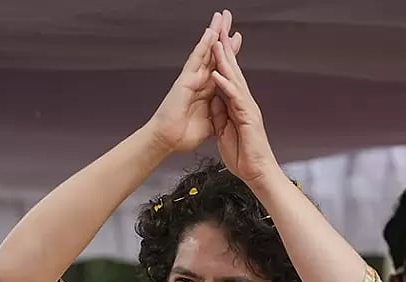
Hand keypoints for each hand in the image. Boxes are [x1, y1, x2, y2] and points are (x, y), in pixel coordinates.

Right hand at [144, 11, 242, 153]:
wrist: (168, 140)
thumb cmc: (183, 134)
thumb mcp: (210, 123)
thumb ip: (217, 114)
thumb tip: (225, 115)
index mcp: (206, 90)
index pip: (220, 67)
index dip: (228, 53)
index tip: (236, 40)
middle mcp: (199, 81)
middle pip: (213, 54)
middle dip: (222, 36)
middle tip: (228, 18)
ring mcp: (192, 78)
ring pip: (206, 51)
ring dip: (214, 33)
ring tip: (221, 17)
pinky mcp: (185, 79)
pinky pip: (197, 59)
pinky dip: (204, 45)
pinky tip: (211, 32)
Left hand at [209, 16, 279, 185]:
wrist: (257, 173)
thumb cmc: (244, 156)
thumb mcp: (225, 131)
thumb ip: (221, 114)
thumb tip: (215, 100)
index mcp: (238, 105)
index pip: (228, 75)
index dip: (221, 57)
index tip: (213, 39)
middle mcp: (245, 102)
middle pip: (233, 70)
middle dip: (226, 48)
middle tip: (220, 27)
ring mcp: (248, 108)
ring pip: (235, 79)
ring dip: (225, 60)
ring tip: (216, 41)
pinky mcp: (248, 118)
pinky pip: (235, 98)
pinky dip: (226, 85)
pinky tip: (217, 73)